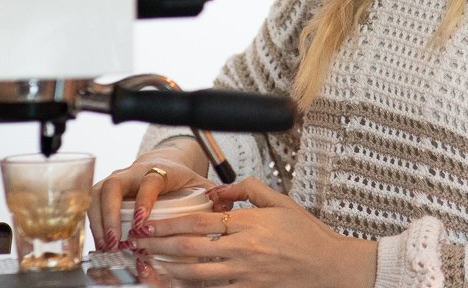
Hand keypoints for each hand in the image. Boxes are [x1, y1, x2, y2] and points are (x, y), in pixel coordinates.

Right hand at [88, 148, 213, 252]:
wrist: (161, 162)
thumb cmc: (178, 177)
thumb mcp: (197, 182)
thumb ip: (212, 194)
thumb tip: (224, 205)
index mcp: (157, 170)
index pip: (148, 182)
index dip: (144, 202)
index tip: (142, 224)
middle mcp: (132, 173)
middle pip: (113, 187)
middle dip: (111, 215)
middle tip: (116, 241)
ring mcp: (116, 180)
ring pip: (97, 194)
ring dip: (99, 222)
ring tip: (106, 247)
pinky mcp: (105, 189)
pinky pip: (92, 203)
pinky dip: (94, 224)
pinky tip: (102, 244)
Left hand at [133, 177, 376, 287]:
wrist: (330, 267)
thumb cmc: (307, 235)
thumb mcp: (280, 201)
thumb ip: (247, 189)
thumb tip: (216, 190)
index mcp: (249, 224)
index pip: (199, 223)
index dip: (169, 224)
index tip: (148, 223)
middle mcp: (243, 251)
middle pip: (190, 250)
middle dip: (158, 247)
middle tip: (136, 244)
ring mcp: (244, 276)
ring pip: (196, 275)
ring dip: (167, 271)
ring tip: (146, 266)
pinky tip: (174, 284)